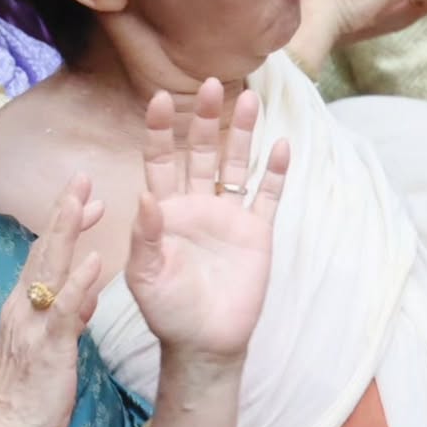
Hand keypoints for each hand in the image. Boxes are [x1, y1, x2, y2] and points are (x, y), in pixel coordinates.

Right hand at [0, 176, 103, 426]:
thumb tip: (84, 298)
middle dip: (64, 211)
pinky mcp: (47, 347)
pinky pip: (63, 310)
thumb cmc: (29, 393)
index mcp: (22, 306)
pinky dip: (78, 283)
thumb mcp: (51, 347)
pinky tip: (94, 259)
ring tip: (86, 199)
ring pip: (50, 269)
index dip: (64, 224)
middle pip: (45, 249)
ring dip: (68, 231)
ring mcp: (33, 324)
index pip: (44, 255)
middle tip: (82, 177)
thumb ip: (66, 318)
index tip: (87, 200)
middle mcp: (22, 307)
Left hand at [125, 78, 287, 371]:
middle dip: (204, 118)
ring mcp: (228, 216)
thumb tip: (145, 196)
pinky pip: (267, 196)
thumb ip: (145, 237)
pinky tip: (281, 144)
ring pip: (234, 164)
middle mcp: (196, 205)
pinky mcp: (256, 232)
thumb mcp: (146, 276)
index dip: (158, 131)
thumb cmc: (168, 311)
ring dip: (241, 133)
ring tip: (248, 97)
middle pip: (200, 151)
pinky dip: (275, 172)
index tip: (157, 99)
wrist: (205, 343)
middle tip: (210, 84)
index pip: (159, 161)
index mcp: (165, 211)